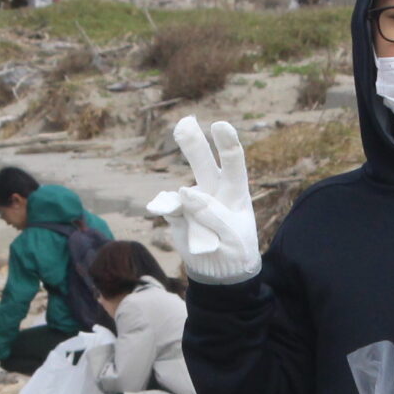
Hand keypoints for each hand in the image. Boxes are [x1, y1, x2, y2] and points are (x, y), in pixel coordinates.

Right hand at [148, 117, 261, 283]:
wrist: (219, 271)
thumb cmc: (234, 249)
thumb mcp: (232, 237)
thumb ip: (212, 215)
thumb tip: (184, 192)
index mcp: (235, 194)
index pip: (234, 166)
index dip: (227, 145)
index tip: (220, 125)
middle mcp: (213, 192)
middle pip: (204, 165)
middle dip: (194, 144)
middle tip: (185, 122)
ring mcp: (192, 203)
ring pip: (183, 188)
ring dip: (178, 188)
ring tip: (182, 186)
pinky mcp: (176, 215)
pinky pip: (167, 209)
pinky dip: (165, 209)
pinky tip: (158, 210)